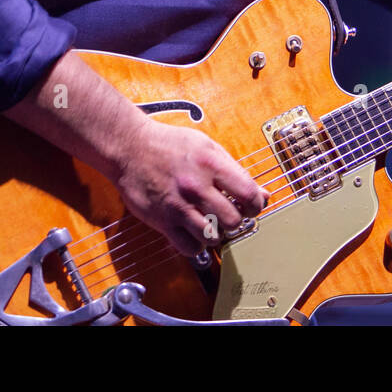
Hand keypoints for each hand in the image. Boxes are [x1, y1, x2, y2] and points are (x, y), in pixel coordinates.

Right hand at [111, 121, 268, 258]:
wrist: (130, 147)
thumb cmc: (169, 144)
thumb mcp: (207, 146)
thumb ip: (234, 170)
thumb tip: (261, 194)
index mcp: (211, 164)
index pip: (248, 194)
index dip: (256, 204)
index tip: (251, 206)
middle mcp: (196, 186)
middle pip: (233, 220)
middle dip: (236, 221)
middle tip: (230, 216)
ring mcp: (178, 206)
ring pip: (212, 236)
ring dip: (216, 233)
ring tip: (211, 223)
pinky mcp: (162, 221)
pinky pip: (189, 247)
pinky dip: (196, 244)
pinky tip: (194, 231)